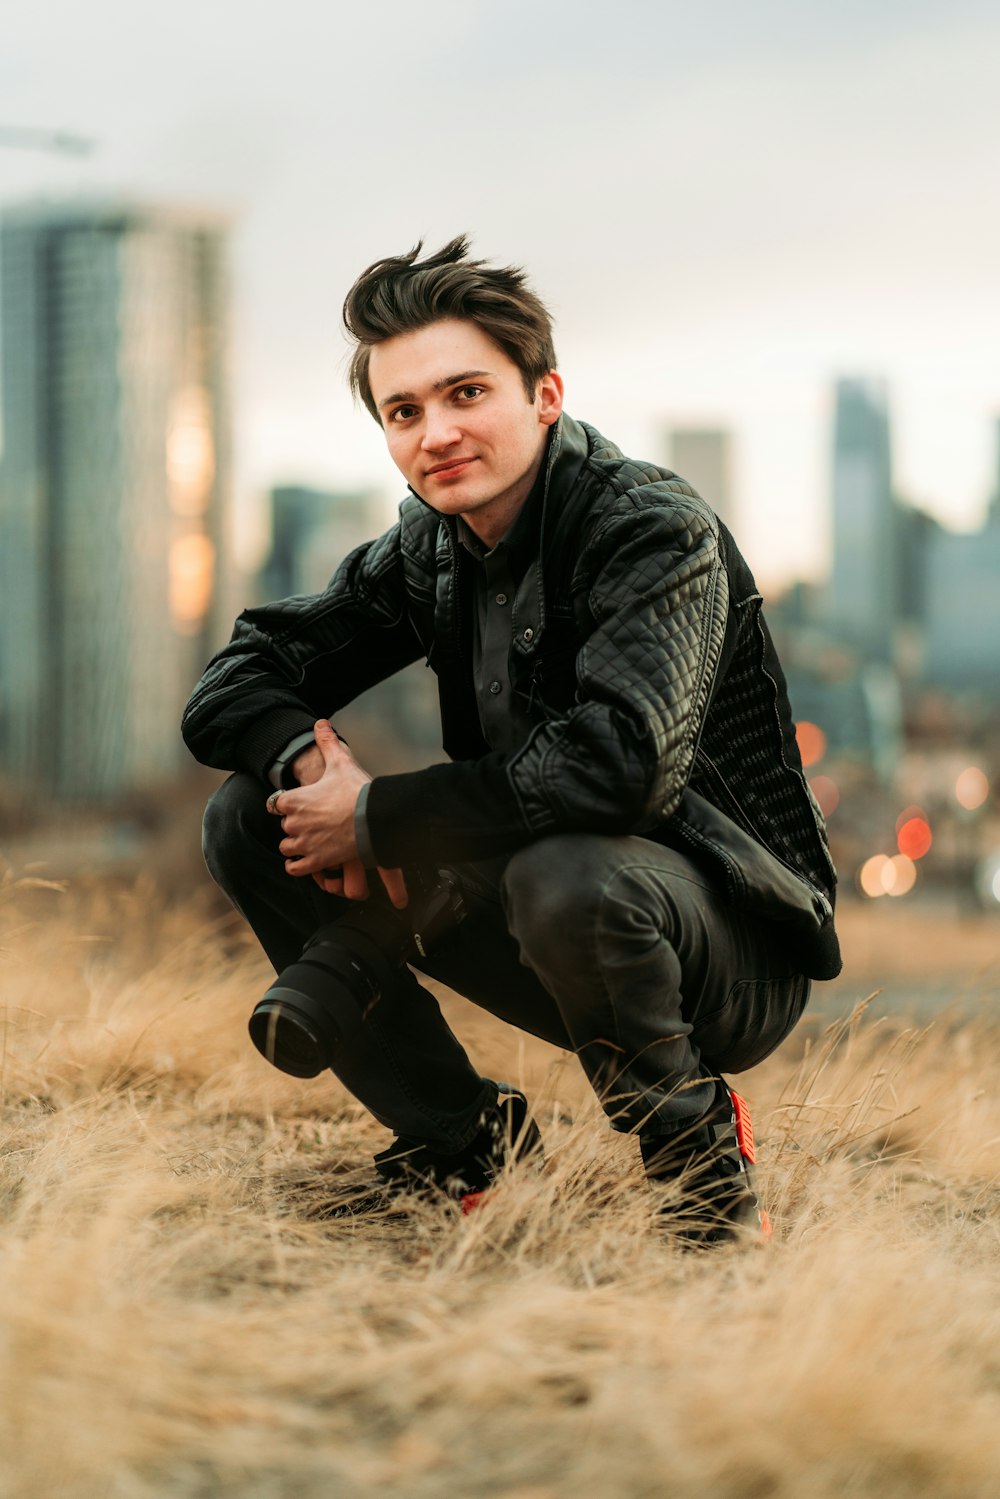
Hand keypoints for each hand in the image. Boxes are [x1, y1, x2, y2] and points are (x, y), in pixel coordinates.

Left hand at [268, 721, 406, 907]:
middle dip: (296, 824)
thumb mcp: (341, 762)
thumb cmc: (357, 789)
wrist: (375, 818)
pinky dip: (299, 865)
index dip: (286, 804)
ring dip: (296, 845)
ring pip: (287, 847)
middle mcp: (293, 823)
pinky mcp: (316, 861)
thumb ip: (327, 742)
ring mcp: (303, 844)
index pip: (275, 804)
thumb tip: (321, 722)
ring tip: (312, 840)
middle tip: (314, 821)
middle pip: (284, 826)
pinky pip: (295, 868)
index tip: (300, 804)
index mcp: (293, 800)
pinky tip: (308, 860)